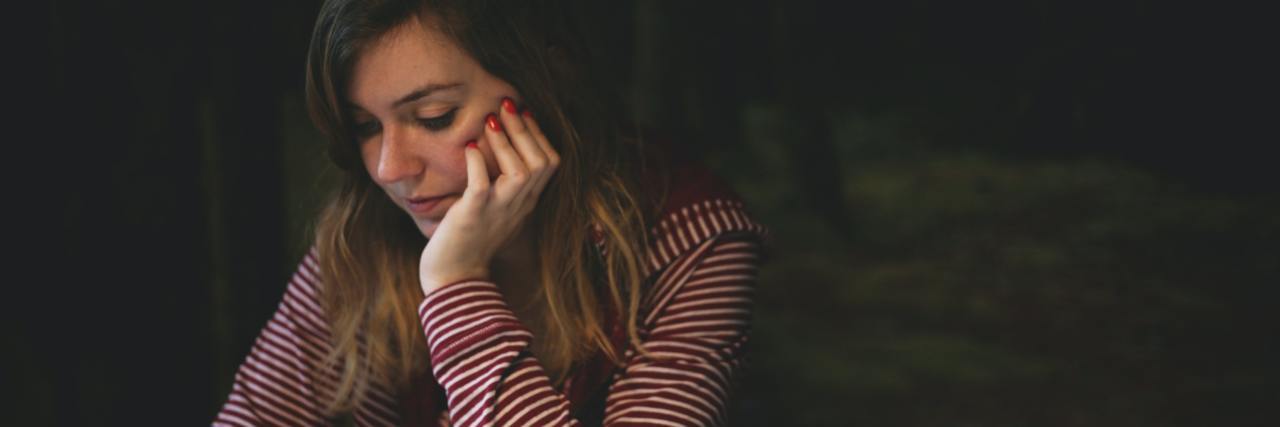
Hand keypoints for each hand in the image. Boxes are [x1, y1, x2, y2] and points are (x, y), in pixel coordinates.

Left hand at [418, 98, 559, 294]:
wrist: (455, 278)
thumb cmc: (470, 241)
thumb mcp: (496, 209)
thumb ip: (502, 184)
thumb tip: (493, 147)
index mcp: (526, 203)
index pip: (550, 163)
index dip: (539, 134)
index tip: (523, 112)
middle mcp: (519, 206)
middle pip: (541, 162)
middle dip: (525, 128)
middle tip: (507, 103)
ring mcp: (498, 211)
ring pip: (520, 171)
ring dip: (506, 142)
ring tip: (489, 120)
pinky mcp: (473, 216)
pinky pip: (482, 186)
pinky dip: (478, 164)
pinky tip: (470, 148)